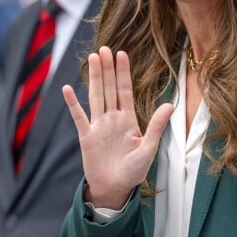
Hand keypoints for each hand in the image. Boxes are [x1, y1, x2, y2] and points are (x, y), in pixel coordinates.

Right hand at [62, 47, 172, 208]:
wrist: (115, 189)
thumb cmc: (134, 172)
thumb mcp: (148, 148)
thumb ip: (156, 126)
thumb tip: (169, 105)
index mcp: (128, 120)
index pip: (125, 91)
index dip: (123, 72)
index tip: (122, 53)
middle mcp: (112, 119)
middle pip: (109, 88)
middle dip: (108, 68)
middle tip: (104, 47)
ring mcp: (98, 126)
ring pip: (95, 96)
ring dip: (94, 78)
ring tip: (92, 58)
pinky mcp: (86, 137)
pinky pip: (78, 117)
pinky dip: (72, 104)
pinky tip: (67, 89)